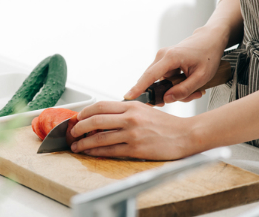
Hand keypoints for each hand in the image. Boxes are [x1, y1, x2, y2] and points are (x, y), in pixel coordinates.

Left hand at [70, 101, 195, 159]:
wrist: (185, 135)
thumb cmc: (165, 124)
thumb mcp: (144, 110)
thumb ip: (125, 111)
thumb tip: (103, 117)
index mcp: (131, 106)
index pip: (100, 106)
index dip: (85, 112)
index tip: (78, 117)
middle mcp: (130, 117)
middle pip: (96, 120)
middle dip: (79, 127)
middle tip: (73, 132)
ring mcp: (132, 133)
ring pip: (99, 137)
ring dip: (84, 142)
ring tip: (76, 146)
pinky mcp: (136, 148)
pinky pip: (110, 150)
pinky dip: (96, 151)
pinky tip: (89, 152)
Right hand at [124, 25, 226, 104]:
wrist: (209, 40)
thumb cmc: (208, 55)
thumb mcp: (201, 77)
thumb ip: (184, 90)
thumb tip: (167, 99)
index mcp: (170, 57)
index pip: (150, 76)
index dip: (138, 88)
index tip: (128, 96)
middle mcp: (161, 55)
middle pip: (152, 81)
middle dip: (165, 94)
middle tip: (187, 97)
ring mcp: (161, 57)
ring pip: (160, 81)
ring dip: (173, 89)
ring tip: (193, 90)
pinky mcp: (163, 61)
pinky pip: (163, 78)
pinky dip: (173, 84)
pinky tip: (187, 83)